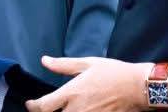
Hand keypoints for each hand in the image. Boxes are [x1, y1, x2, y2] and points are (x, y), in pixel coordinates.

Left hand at [26, 56, 152, 111]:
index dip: (33, 107)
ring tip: (61, 108)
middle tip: (46, 107)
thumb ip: (63, 65)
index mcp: (72, 92)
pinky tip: (77, 110)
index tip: (30, 104)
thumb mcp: (87, 63)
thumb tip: (45, 61)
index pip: (44, 106)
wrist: (136, 87)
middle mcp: (77, 109)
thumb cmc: (113, 73)